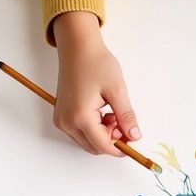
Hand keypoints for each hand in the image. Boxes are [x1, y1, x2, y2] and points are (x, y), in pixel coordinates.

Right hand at [51, 11, 139, 155]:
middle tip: (122, 120)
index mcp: (80, 116)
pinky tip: (102, 112)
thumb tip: (134, 136)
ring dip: (103, 134)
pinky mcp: (61, 115)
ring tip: (112, 112)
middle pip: (94, 147)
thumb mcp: (117, 90)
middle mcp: (66, 122)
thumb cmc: (96, 64)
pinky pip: (80, 132)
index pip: (103, 146)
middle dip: (112, 139)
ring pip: (88, 141)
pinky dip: (94, 128)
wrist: (78, 48)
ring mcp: (61, 119)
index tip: (133, 139)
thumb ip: (126, 116)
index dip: (121, 147)